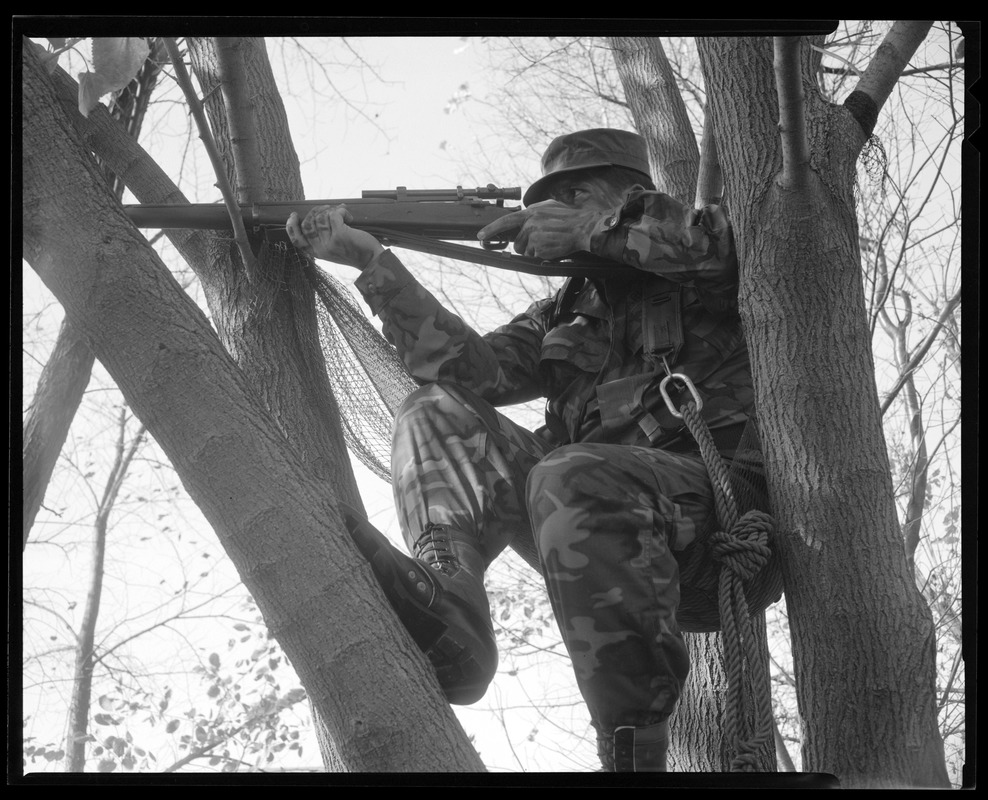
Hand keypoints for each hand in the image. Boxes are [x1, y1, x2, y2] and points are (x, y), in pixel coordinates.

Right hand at [286, 204, 383, 269]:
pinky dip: (341, 211)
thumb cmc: (354, 251)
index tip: (294, 215)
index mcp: (317, 253)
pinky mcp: (341, 236)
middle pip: (307, 224)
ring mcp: (330, 243)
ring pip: (321, 218)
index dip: (291, 226)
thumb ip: (323, 236)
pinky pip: (334, 215)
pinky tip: (348, 216)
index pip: (297, 240)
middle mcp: (321, 249)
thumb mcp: (333, 248)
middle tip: (328, 210)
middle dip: (316, 212)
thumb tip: (318, 213)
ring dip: (330, 210)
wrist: (371, 260)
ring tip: (341, 213)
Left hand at [477, 200, 606, 259]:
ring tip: (549, 242)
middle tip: (541, 240)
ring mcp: (534, 236)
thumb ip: (533, 213)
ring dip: (534, 251)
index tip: (481, 236)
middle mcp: (530, 223)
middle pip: (517, 243)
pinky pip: (534, 256)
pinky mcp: (539, 247)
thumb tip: (521, 218)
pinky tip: (552, 247)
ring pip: (524, 251)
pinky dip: (542, 255)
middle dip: (525, 245)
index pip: (505, 221)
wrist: (583, 227)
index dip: (491, 229)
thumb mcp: (548, 207)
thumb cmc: (568, 218)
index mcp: (531, 212)